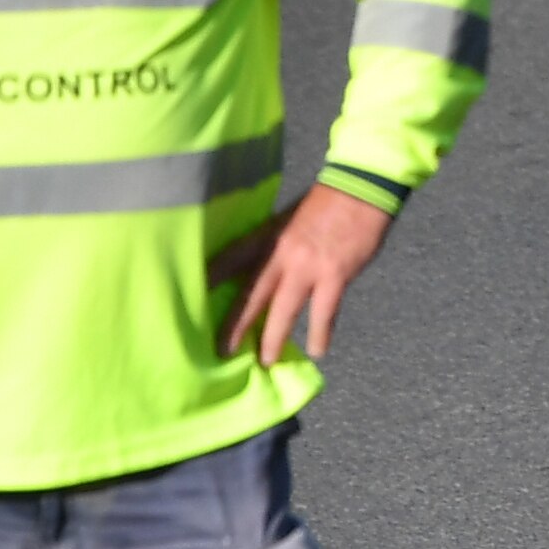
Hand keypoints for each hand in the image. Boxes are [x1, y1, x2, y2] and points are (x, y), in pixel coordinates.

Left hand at [213, 183, 395, 364]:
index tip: (187, 298)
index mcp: (266, 236)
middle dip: (235, 325)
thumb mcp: (288, 218)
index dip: (210, 280)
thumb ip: (275, 245)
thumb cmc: (325, 202)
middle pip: (251, 296)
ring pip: (283, 310)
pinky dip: (320, 334)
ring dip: (272, 338)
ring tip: (265, 360)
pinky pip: (323, 313)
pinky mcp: (334, 275)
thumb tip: (263, 270)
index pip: (229, 260)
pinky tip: (317, 351)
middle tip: (221, 351)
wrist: (361, 188)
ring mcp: (307, 266)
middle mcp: (281, 254)